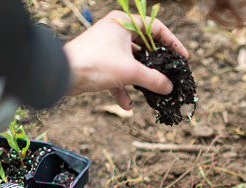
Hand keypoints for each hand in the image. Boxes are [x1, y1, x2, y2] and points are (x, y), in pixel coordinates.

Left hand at [63, 11, 188, 108]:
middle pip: (145, 47)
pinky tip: (127, 105)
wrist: (62, 74)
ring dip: (140, 79)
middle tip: (169, 75)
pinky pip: (118, 73)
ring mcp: (107, 46)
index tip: (183, 57)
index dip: (172, 42)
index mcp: (124, 23)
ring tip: (151, 92)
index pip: (156, 28)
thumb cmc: (95, 63)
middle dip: (156, 65)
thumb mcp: (131, 72)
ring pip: (132, 62)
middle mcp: (116, 31)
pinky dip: (123, 88)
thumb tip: (169, 87)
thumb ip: (154, 80)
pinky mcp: (100, 61)